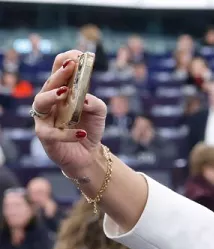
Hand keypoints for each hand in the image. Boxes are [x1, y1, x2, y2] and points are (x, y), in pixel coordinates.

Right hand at [31, 51, 108, 178]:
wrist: (89, 154)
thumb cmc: (90, 128)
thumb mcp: (99, 112)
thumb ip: (95, 102)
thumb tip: (84, 98)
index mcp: (62, 91)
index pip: (59, 71)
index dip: (66, 60)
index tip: (78, 54)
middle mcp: (50, 102)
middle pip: (49, 84)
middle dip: (59, 74)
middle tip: (71, 65)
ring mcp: (45, 118)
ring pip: (40, 102)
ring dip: (52, 96)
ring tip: (66, 93)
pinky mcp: (45, 136)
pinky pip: (51, 132)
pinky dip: (66, 133)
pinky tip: (81, 133)